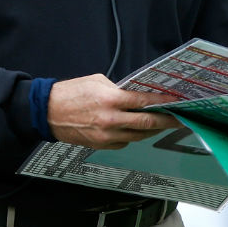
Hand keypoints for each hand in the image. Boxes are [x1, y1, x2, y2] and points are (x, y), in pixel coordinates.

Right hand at [47, 74, 180, 148]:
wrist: (47, 112)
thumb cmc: (71, 93)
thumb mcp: (97, 81)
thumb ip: (118, 89)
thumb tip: (136, 95)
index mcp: (111, 100)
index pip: (144, 102)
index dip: (162, 102)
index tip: (176, 102)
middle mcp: (111, 120)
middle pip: (147, 123)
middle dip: (166, 121)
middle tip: (180, 120)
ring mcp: (106, 135)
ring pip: (138, 135)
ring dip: (152, 130)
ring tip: (163, 124)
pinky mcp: (101, 145)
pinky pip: (125, 142)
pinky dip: (133, 135)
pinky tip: (138, 129)